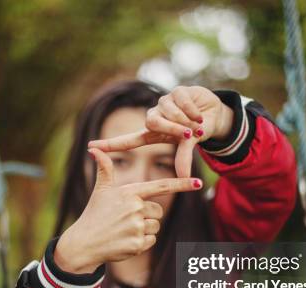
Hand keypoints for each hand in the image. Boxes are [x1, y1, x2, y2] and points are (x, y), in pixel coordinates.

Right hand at [54, 147, 202, 273]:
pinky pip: (151, 241)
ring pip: (155, 226)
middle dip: (147, 215)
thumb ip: (105, 170)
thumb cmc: (94, 214)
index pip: (161, 186)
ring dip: (144, 229)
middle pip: (158, 211)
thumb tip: (94, 149)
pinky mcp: (137, 244)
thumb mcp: (100, 190)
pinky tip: (125, 241)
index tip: (198, 182)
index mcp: (130, 193)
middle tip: (126, 220)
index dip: (182, 184)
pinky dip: (141, 242)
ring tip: (124, 230)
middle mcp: (135, 208)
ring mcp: (136, 227)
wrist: (84, 243)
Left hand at [87, 86, 233, 177]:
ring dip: (186, 120)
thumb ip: (184, 158)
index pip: (128, 140)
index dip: (110, 144)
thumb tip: (186, 178)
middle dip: (172, 129)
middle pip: (152, 122)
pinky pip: (182, 102)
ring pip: (169, 112)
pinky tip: (199, 114)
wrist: (214, 114)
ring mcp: (164, 102)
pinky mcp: (177, 91)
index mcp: (153, 133)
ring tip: (197, 124)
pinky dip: (193, 111)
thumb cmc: (196, 131)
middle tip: (189, 134)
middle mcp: (155, 117)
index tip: (91, 147)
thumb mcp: (189, 145)